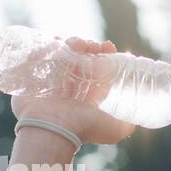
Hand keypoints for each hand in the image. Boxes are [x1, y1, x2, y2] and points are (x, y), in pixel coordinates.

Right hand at [10, 37, 136, 146]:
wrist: (52, 130)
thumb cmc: (82, 129)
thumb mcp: (113, 130)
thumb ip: (127, 125)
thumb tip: (137, 120)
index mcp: (86, 99)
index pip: (96, 71)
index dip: (103, 56)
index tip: (108, 46)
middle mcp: (68, 91)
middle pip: (79, 60)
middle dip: (87, 47)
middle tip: (91, 44)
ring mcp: (49, 85)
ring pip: (62, 56)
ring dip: (71, 44)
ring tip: (76, 42)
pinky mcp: (32, 81)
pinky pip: (39, 58)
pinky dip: (46, 47)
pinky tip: (55, 40)